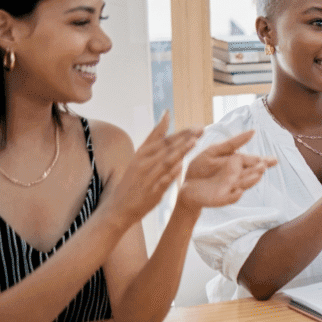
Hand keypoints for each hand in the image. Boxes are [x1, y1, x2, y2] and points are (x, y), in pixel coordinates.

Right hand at [104, 111, 200, 226]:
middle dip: (185, 137)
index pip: (163, 139)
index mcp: (141, 153)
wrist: (120, 206)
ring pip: (166, 161)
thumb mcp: (141, 156)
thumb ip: (155, 138)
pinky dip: (171, 173)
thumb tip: (166, 115)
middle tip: (201, 129)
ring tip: (194, 142)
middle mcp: (143, 163)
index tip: (195, 125)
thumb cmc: (134, 179)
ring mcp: (147, 177)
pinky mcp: (151, 192)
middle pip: (166, 147)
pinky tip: (181, 166)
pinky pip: (162, 181)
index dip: (180, 132)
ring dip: (180, 151)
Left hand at [178, 130, 276, 209]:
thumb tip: (253, 131)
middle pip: (251, 173)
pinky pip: (230, 198)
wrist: (186, 184)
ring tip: (257, 175)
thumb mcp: (215, 150)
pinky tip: (239, 191)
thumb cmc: (201, 167)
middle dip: (258, 170)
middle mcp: (238, 177)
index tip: (274, 160)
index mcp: (238, 164)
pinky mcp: (221, 198)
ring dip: (250, 181)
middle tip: (263, 165)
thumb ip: (233, 143)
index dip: (265, 161)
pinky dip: (235, 196)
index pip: (254, 162)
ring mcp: (231, 188)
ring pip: (244, 185)